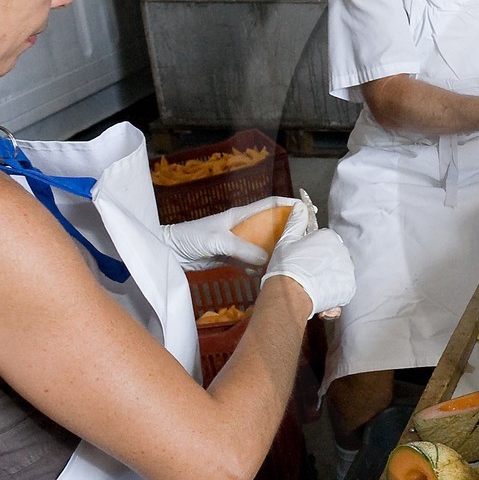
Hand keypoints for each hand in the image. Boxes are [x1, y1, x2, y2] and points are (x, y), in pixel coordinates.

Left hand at [159, 196, 298, 270]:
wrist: (170, 252)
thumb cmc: (190, 238)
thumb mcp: (217, 241)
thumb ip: (242, 248)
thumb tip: (267, 259)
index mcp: (241, 215)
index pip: (271, 204)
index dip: (290, 204)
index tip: (308, 210)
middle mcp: (243, 227)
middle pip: (272, 226)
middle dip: (289, 231)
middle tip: (305, 241)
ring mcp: (239, 243)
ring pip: (265, 246)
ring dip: (276, 253)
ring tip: (291, 261)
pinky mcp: (233, 257)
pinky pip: (253, 262)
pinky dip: (261, 268)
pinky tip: (267, 275)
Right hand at [260, 226, 354, 315]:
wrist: (290, 295)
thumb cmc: (287, 268)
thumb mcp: (287, 240)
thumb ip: (296, 221)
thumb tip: (300, 206)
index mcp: (329, 237)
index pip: (325, 241)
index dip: (314, 251)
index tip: (305, 259)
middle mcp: (342, 251)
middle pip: (334, 256)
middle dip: (324, 263)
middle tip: (307, 272)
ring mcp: (347, 270)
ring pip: (340, 271)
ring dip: (329, 277)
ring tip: (313, 284)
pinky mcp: (349, 288)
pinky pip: (343, 287)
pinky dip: (334, 290)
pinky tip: (320, 292)